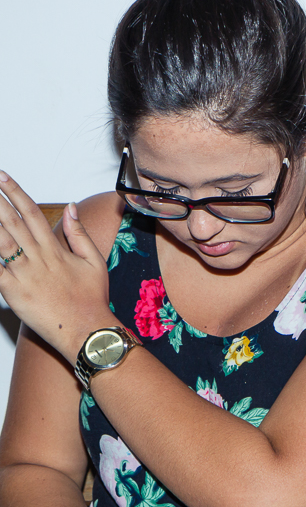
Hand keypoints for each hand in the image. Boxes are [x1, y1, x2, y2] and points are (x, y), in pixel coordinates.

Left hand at [0, 172, 116, 361]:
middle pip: (11, 222)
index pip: (31, 213)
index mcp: (55, 249)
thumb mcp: (94, 261)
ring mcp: (24, 275)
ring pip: (0, 242)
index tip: (3, 177)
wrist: (86, 328)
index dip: (15, 192)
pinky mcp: (12, 292)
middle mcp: (37, 258)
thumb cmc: (91, 299)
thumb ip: (78, 233)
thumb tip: (71, 208)